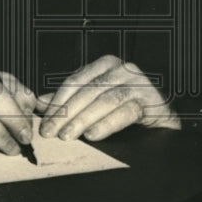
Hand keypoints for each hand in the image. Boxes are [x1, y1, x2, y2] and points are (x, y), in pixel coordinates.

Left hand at [36, 55, 179, 141]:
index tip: (44, 123)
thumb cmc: (126, 111)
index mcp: (105, 66)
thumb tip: (39, 103)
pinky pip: (126, 111)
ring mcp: (138, 83)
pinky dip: (107, 123)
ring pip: (104, 99)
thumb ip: (69, 102)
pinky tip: (93, 135)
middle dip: (66, 113)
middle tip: (51, 132)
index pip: (74, 81)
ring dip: (83, 119)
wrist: (162, 123)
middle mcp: (122, 69)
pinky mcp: (151, 100)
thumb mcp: (94, 104)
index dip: (57, 103)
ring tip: (68, 136)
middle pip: (87, 91)